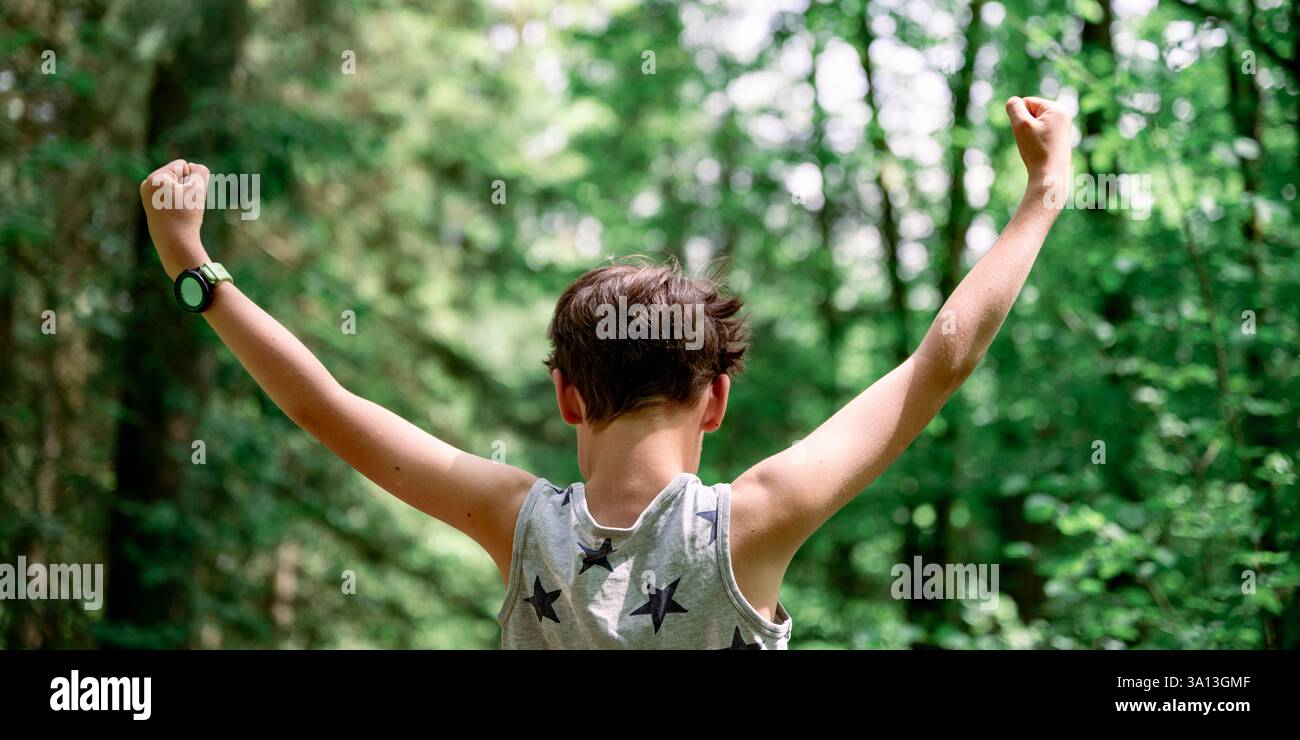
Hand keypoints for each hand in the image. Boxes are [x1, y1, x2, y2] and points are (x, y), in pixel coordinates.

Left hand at [139, 159, 210, 277]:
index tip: (189, 197)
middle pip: (178, 176)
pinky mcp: (152, 208)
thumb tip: (194, 168)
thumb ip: (200, 172)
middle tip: (186, 206)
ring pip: (176, 188)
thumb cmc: (186, 216)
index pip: (183, 166)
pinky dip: (179, 204)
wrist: (175, 244)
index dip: (193, 179)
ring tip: (182, 211)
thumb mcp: (198, 190)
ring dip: (185, 196)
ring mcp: (147, 197)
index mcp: (154, 178)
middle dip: (188, 187)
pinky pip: (171, 198)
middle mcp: (147, 185)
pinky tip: (178, 216)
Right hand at [1005, 96, 1071, 186]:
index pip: (1026, 102)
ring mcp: (1062, 126)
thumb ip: (1014, 107)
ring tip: (1036, 146)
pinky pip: (1039, 132)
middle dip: (1025, 125)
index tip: (1029, 134)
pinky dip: (1034, 140)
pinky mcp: (1059, 137)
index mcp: (1057, 108)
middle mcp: (1063, 114)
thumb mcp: (1021, 125)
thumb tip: (1013, 101)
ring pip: (1033, 123)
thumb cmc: (1036, 150)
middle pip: (1031, 112)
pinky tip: (1040, 150)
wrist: (1050, 175)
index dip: (1020, 118)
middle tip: (1033, 141)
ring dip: (1028, 133)